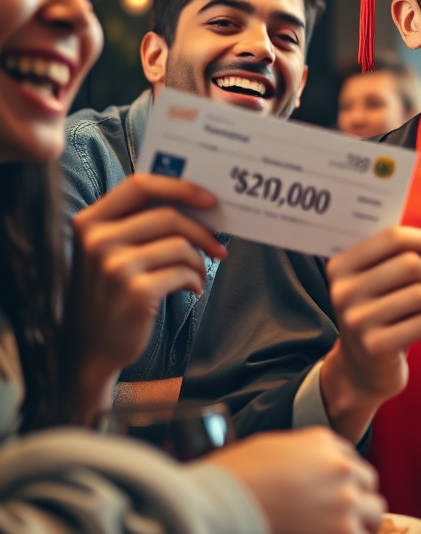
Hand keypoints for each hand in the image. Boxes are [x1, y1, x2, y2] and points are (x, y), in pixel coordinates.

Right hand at [69, 174, 226, 417]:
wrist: (90, 348)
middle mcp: (98, 240)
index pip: (140, 185)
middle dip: (202, 231)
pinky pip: (183, 272)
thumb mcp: (110, 251)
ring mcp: (114, 266)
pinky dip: (195, 280)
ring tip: (197, 273)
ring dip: (199, 260)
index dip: (179, 187)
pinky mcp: (134, 291)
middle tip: (218, 245)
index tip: (210, 198)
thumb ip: (138, 223)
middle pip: (169, 216)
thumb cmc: (111, 293)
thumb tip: (197, 203)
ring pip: (180, 245)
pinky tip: (191, 288)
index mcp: (91, 221)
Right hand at [203, 427, 385, 533]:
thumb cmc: (228, 483)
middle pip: (367, 488)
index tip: (318, 508)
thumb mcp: (264, 450)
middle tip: (322, 531)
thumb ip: (293, 458)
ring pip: (375, 518)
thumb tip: (289, 475)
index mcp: (322, 442)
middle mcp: (341, 466)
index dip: (337, 489)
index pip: (349, 463)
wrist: (220, 507)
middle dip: (351, 510)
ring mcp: (346, 499)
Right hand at [320, 227, 420, 438]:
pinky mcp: (373, 346)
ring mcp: (356, 319)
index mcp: (343, 263)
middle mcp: (343, 289)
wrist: (361, 368)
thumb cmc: (380, 313)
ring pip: (420, 294)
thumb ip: (409, 253)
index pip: (393, 238)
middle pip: (410, 264)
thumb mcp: (384, 280)